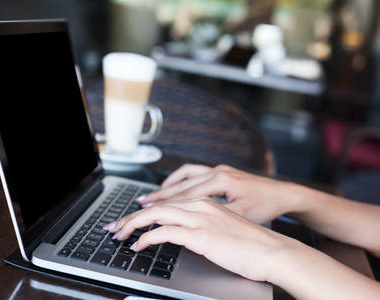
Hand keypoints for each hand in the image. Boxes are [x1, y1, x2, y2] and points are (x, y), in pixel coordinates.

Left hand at [105, 197, 288, 281]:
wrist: (274, 251)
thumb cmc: (252, 244)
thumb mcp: (223, 228)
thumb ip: (202, 225)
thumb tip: (184, 234)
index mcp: (205, 201)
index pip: (167, 201)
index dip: (145, 210)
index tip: (130, 218)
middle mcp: (200, 204)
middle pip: (157, 205)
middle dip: (131, 215)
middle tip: (115, 225)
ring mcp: (200, 218)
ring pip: (156, 215)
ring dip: (133, 224)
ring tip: (119, 234)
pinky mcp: (201, 234)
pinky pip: (164, 232)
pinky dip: (146, 238)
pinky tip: (138, 245)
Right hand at [137, 164, 299, 223]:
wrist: (284, 194)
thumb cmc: (266, 206)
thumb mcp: (240, 215)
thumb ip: (214, 217)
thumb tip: (188, 224)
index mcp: (221, 180)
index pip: (185, 195)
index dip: (164, 205)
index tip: (146, 211)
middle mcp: (217, 171)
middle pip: (181, 184)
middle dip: (158, 195)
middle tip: (139, 204)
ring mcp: (218, 169)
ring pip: (185, 176)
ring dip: (167, 186)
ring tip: (151, 196)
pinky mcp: (221, 171)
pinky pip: (194, 173)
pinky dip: (180, 180)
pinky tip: (173, 187)